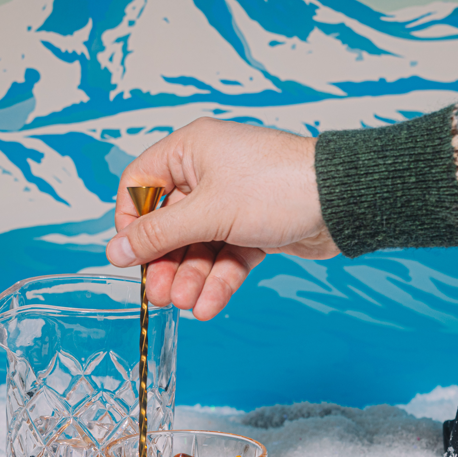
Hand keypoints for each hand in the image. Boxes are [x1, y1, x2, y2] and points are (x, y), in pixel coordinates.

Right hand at [109, 118, 337, 319]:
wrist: (342, 202)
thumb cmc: (278, 185)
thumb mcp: (208, 213)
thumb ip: (158, 235)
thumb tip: (115, 251)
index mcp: (190, 151)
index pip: (140, 184)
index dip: (132, 222)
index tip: (131, 255)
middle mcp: (209, 173)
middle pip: (171, 224)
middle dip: (165, 263)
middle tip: (159, 296)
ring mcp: (234, 202)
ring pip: (200, 246)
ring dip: (191, 278)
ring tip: (185, 305)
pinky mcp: (256, 228)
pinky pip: (228, 256)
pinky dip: (219, 281)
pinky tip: (209, 306)